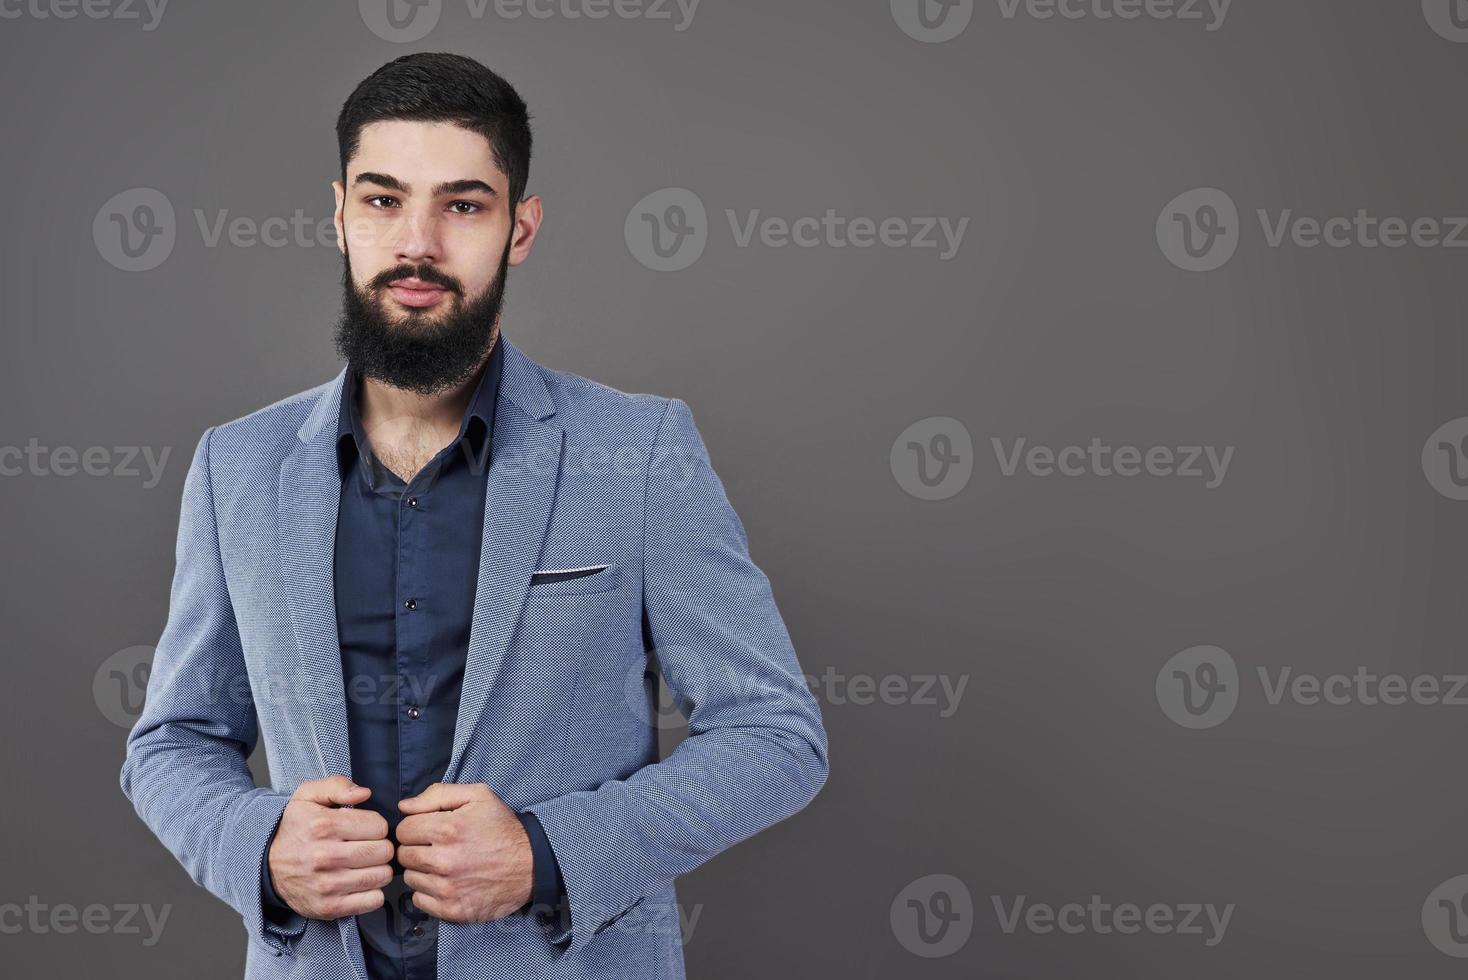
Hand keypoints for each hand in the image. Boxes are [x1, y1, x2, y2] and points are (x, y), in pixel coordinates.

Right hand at [267, 776, 394, 919]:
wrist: (265, 866)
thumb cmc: (294, 829)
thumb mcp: (307, 796)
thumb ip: (338, 786)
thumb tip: (364, 793)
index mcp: (324, 826)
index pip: (379, 826)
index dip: (376, 826)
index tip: (365, 829)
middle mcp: (325, 856)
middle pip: (384, 851)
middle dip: (380, 847)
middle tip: (367, 846)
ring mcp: (327, 885)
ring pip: (382, 876)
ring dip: (379, 869)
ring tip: (364, 864)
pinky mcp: (329, 907)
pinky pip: (373, 900)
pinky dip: (373, 892)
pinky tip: (360, 883)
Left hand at [396, 782, 532, 921]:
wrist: (531, 865)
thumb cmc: (502, 827)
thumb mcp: (478, 796)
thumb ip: (438, 794)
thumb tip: (404, 806)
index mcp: (447, 829)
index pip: (403, 830)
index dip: (415, 827)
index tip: (429, 829)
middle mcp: (444, 861)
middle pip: (404, 855)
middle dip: (416, 848)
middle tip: (436, 847)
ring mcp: (448, 888)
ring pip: (410, 878)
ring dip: (422, 871)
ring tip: (443, 864)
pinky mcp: (452, 910)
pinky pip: (419, 901)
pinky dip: (427, 892)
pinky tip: (445, 882)